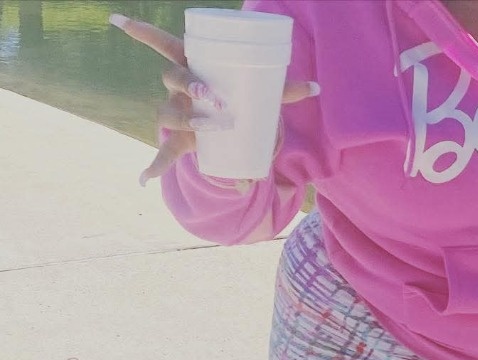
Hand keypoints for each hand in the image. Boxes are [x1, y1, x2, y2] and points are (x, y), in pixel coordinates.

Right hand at [108, 14, 318, 185]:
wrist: (229, 125)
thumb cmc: (239, 98)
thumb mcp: (261, 93)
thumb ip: (284, 89)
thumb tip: (316, 87)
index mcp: (192, 66)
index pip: (164, 44)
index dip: (142, 32)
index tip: (117, 20)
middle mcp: (178, 87)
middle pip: (171, 79)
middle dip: (189, 85)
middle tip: (212, 96)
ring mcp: (176, 113)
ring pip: (168, 114)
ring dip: (184, 121)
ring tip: (205, 129)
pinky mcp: (180, 140)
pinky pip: (163, 152)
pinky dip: (153, 166)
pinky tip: (143, 179)